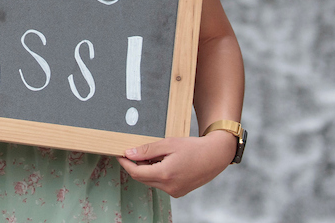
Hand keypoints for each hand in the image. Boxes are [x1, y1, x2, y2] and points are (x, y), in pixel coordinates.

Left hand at [117, 133, 236, 197]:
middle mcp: (169, 187)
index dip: (125, 163)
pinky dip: (156, 174)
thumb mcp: (168, 144)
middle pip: (142, 178)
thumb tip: (128, 153)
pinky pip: (161, 184)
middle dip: (135, 166)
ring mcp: (174, 191)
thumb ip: (146, 150)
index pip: (136, 172)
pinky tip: (162, 162)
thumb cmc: (193, 147)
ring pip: (151, 181)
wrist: (215, 156)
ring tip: (152, 155)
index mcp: (165, 174)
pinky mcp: (179, 192)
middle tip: (133, 151)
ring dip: (146, 170)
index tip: (119, 154)